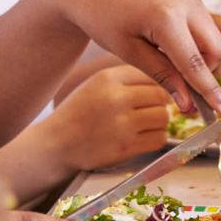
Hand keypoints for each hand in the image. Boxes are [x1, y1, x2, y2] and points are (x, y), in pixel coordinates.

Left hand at [45, 0, 220, 115]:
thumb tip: (188, 103)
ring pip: (212, 35)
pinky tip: (167, 40)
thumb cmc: (103, 19)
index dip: (211, 91)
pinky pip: (202, 21)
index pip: (196, 63)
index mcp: (166, 16)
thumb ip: (163, 76)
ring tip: (166, 56)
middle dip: (205, 70)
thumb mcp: (130, 53)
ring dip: (199, 53)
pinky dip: (193, 38)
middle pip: (216, 48)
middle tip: (181, 82)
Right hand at [45, 65, 170, 171]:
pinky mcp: (127, 147)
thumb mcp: (96, 84)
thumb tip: (165, 80)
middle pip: (161, 96)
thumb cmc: (79, 113)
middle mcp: (116, 98)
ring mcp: (122, 123)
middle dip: (159, 104)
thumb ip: (126, 79)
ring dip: (158, 123)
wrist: (56, 144)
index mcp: (108, 78)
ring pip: (163, 117)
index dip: (156, 85)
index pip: (151, 74)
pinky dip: (155, 139)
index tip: (152, 95)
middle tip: (148, 112)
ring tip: (144, 125)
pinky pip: (159, 138)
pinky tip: (142, 138)